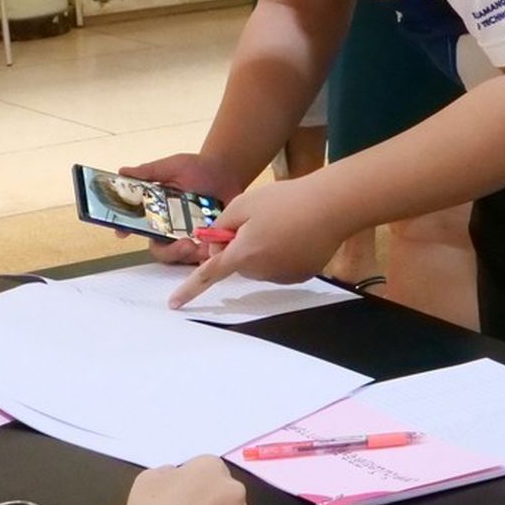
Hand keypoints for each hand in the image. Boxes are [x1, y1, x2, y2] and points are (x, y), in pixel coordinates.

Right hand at [117, 153, 250, 265]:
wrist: (227, 169)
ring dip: (191, 255)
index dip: (127, 230)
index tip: (123, 232)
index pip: (137, 227)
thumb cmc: (198, 168)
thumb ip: (148, 172)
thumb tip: (122, 172)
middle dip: (171, 252)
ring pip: (183, 257)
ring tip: (203, 246)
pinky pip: (206, 256)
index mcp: (157, 212)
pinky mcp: (209, 241)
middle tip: (185, 244)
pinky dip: (209, 255)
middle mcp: (170, 228)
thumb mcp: (172, 167)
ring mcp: (190, 236)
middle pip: (161, 251)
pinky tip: (215, 245)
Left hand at [165, 180, 345, 308]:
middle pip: (237, 263)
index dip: (189, 288)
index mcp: (242, 254)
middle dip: (237, 246)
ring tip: (280, 222)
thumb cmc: (285, 201)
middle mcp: (260, 272)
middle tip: (253, 220)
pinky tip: (295, 233)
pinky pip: (279, 266)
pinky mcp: (300, 275)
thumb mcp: (244, 203)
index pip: (208, 274)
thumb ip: (222, 224)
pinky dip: (281, 253)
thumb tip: (217, 243)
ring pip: (258, 265)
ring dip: (260, 249)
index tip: (173, 304)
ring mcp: (282, 276)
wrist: (331, 207)